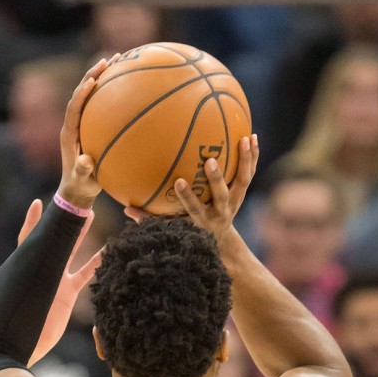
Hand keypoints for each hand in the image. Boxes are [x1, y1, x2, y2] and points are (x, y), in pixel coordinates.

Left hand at [0, 199, 103, 363]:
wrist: (18, 347)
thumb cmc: (3, 322)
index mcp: (23, 268)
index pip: (28, 238)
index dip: (33, 221)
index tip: (38, 203)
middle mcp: (40, 271)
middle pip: (54, 240)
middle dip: (63, 221)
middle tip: (74, 202)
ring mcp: (56, 281)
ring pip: (71, 252)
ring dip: (80, 236)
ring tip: (91, 215)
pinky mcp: (68, 295)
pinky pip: (86, 275)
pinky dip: (96, 264)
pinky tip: (108, 251)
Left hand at [56, 58, 109, 210]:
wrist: (76, 189)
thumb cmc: (81, 186)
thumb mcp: (82, 181)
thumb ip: (83, 171)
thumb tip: (85, 161)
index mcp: (69, 133)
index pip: (73, 107)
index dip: (81, 94)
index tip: (93, 81)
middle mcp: (73, 124)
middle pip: (80, 92)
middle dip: (93, 75)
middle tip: (108, 60)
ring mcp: (81, 123)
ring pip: (90, 95)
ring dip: (101, 77)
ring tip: (118, 60)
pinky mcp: (90, 125)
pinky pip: (99, 104)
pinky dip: (110, 91)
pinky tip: (127, 83)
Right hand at [126, 134, 258, 237]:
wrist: (220, 240)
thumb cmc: (189, 230)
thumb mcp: (172, 228)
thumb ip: (150, 220)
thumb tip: (126, 209)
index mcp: (202, 219)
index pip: (194, 208)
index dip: (188, 196)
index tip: (179, 181)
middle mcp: (220, 212)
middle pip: (220, 195)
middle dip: (216, 179)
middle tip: (210, 161)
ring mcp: (234, 202)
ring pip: (242, 181)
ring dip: (244, 160)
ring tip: (244, 139)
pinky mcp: (242, 192)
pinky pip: (249, 172)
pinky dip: (252, 155)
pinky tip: (252, 135)